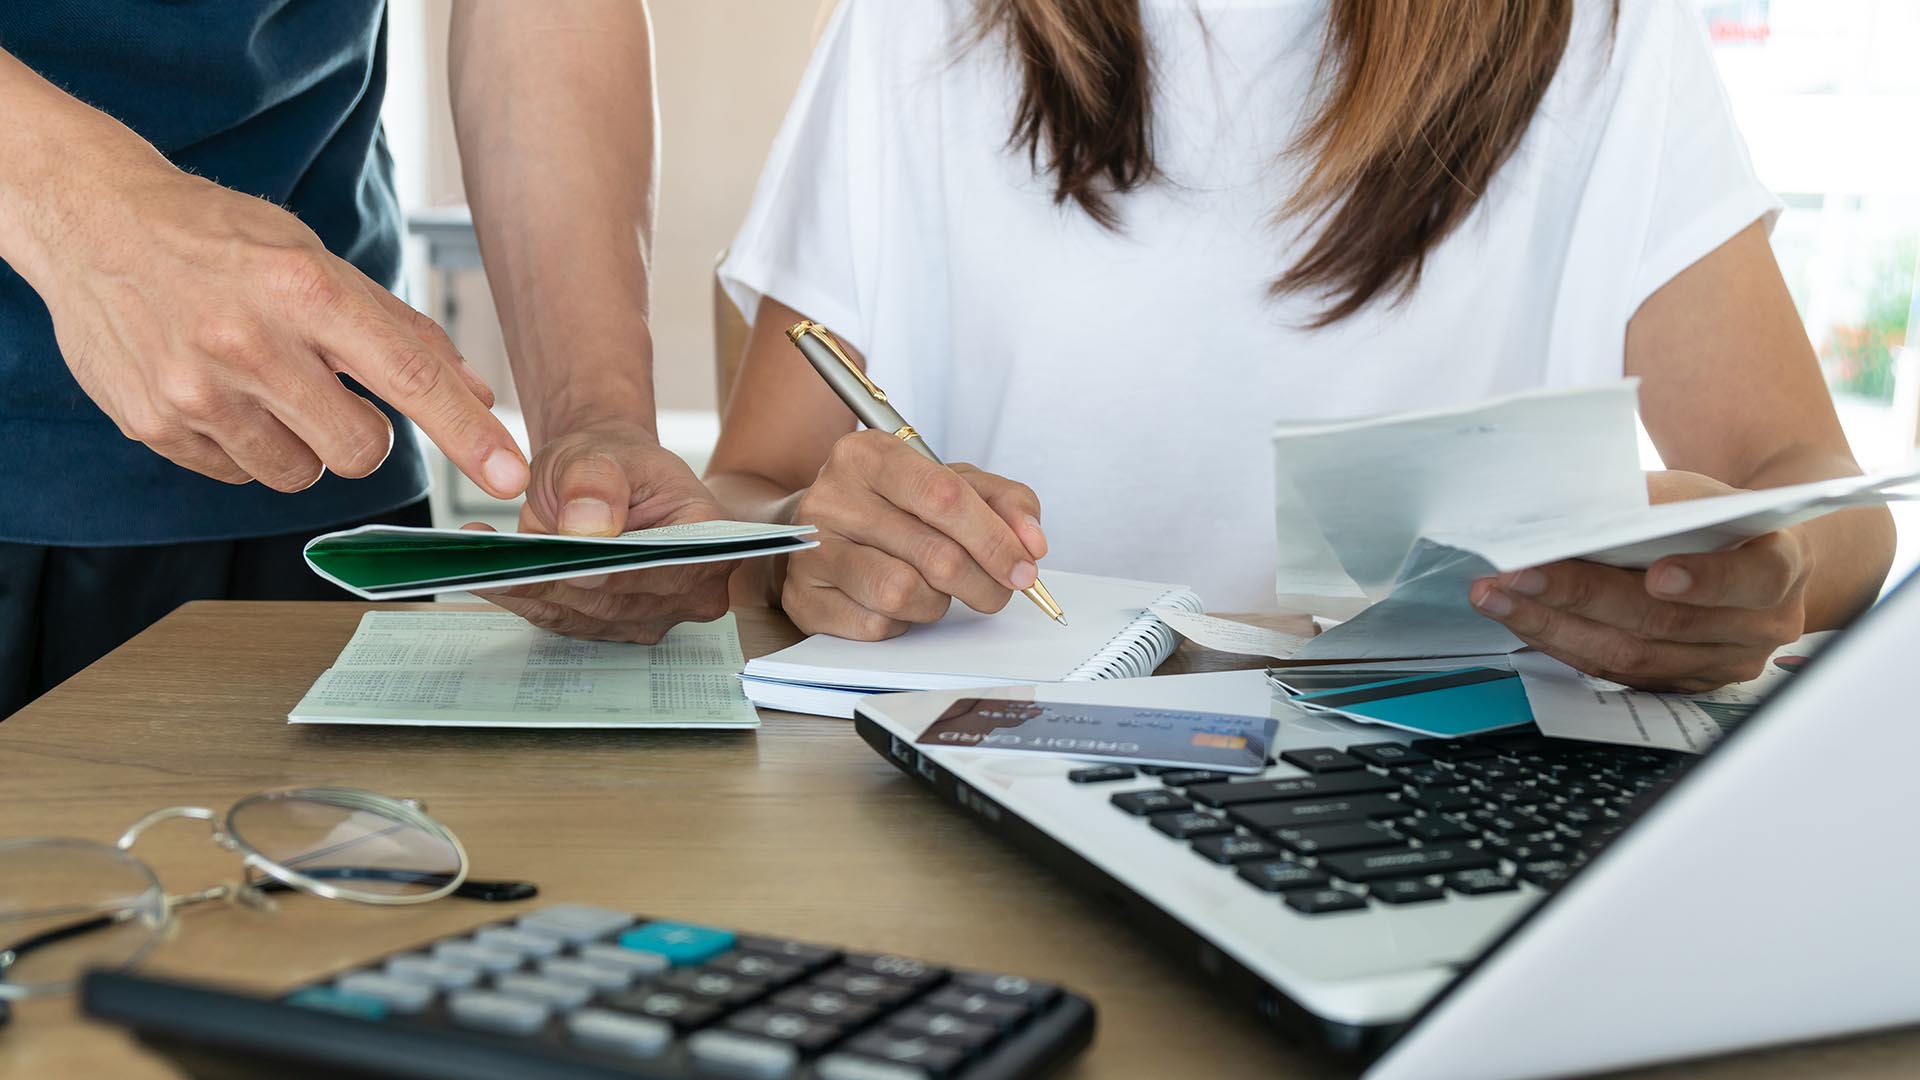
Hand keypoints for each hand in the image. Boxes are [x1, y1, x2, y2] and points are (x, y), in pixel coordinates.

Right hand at [27, 158, 526, 495]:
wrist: (92, 220)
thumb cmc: (219, 239)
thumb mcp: (315, 259)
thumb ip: (399, 330)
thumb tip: (477, 396)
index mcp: (303, 288)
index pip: (409, 376)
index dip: (468, 433)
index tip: (510, 474)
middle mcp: (249, 343)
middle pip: (359, 450)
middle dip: (363, 436)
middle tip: (331, 394)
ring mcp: (195, 390)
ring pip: (298, 475)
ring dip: (300, 444)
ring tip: (264, 386)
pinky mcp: (153, 425)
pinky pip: (236, 475)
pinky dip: (243, 446)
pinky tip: (218, 392)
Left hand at [475, 424, 733, 641]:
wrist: (603, 478)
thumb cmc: (613, 462)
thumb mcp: (601, 453)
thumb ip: (595, 483)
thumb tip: (586, 524)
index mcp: (711, 538)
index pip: (663, 567)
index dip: (615, 569)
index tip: (567, 563)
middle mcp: (692, 587)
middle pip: (620, 599)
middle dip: (560, 581)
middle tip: (505, 561)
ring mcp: (654, 614)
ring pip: (585, 616)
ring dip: (531, 591)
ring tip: (483, 561)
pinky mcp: (612, 627)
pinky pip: (562, 620)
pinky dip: (523, 598)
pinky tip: (488, 575)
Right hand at [781, 430, 1047, 639]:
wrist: (816, 534)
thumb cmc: (892, 507)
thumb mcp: (949, 484)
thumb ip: (1001, 502)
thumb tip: (1031, 543)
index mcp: (868, 454)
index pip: (944, 496)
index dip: (995, 538)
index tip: (1025, 566)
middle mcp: (831, 496)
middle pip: (934, 552)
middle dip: (983, 581)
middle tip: (999, 590)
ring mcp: (812, 549)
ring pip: (904, 592)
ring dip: (937, 603)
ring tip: (935, 589)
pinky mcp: (803, 599)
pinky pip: (876, 625)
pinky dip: (901, 622)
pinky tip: (897, 604)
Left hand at [1469, 471, 1811, 691]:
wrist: (1749, 559)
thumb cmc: (1717, 520)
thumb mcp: (1700, 495)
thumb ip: (1657, 503)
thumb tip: (1580, 509)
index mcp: (1779, 568)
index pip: (1753, 579)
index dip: (1706, 581)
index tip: (1657, 575)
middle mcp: (1759, 627)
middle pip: (1665, 622)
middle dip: (1582, 597)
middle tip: (1519, 575)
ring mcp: (1721, 664)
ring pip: (1632, 656)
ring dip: (1553, 626)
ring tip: (1497, 598)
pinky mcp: (1682, 684)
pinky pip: (1616, 673)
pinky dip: (1563, 643)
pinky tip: (1522, 620)